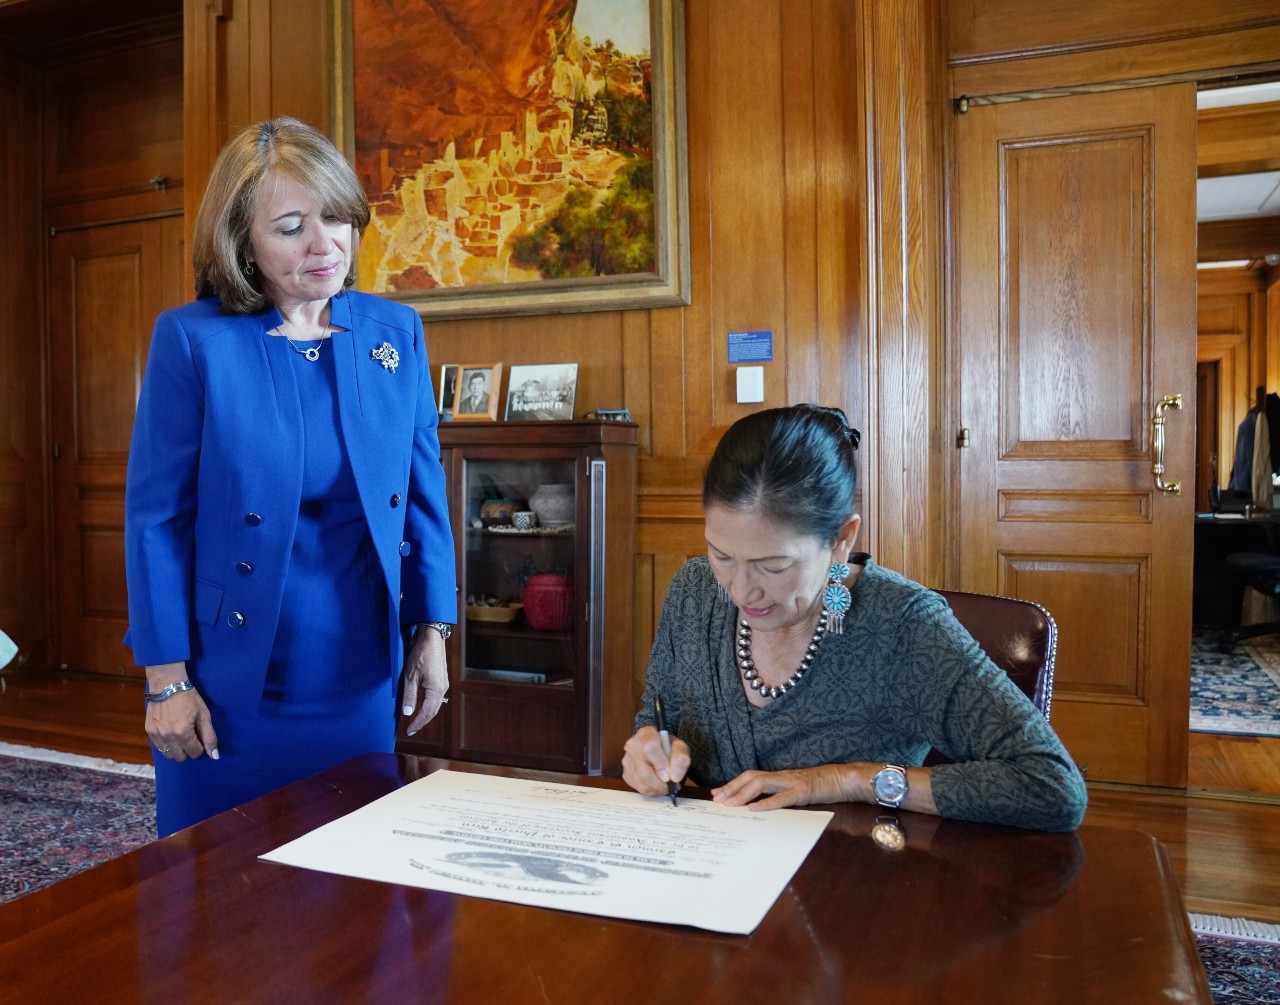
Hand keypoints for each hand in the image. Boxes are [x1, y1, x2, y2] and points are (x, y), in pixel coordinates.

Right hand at [144, 663, 218, 761]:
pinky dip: (166, 744)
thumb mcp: (204, 715)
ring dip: (176, 749)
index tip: (200, 736)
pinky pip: (159, 747)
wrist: (167, 684)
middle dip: (188, 750)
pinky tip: (171, 732)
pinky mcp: (149, 731)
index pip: (194, 753)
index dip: (200, 746)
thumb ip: (209, 736)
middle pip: (181, 757)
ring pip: (168, 755)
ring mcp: (156, 734)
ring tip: (180, 735)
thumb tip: (214, 756)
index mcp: (182, 733)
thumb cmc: (189, 698)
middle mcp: (167, 736)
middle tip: (190, 736)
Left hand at [402, 626, 447, 734]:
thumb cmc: (420, 654)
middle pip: (433, 711)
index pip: (427, 713)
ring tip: (416, 720)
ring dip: (426, 714)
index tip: (409, 731)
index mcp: (436, 689)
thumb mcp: (410, 676)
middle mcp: (443, 688)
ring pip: (435, 704)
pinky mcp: (441, 678)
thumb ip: (409, 696)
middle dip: (422, 721)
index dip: (418, 723)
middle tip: (411, 729)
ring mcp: (443, 683)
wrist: (431, 636)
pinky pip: (436, 697)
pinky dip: (428, 705)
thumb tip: (408, 713)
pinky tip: (422, 705)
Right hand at [622, 726, 690, 795]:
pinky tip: (657, 785)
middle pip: (644, 770)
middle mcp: (632, 745)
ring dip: (657, 788)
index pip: (650, 747)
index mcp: (646, 734)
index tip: (670, 775)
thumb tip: (675, 776)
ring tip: (666, 785)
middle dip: (660, 782)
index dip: (660, 764)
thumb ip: (681, 758)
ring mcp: (627, 760)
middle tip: (671, 784)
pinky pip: (639, 788)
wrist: (659, 752)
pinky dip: (651, 790)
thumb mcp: (680, 748)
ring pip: (641, 781)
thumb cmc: (669, 748)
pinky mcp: (626, 774)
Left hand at [712, 764, 852, 810]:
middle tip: (717, 799)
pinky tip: (754, 809)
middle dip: (732, 787)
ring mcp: (792, 781)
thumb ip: (780, 795)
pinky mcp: (803, 791)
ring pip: (761, 783)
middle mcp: (782, 776)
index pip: (751, 777)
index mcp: (779, 777)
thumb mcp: (797, 791)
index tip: (717, 793)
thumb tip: (761, 806)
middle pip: (750, 777)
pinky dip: (766, 803)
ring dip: (742, 794)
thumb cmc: (822, 786)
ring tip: (729, 803)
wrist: (845, 778)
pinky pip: (782, 797)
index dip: (733, 784)